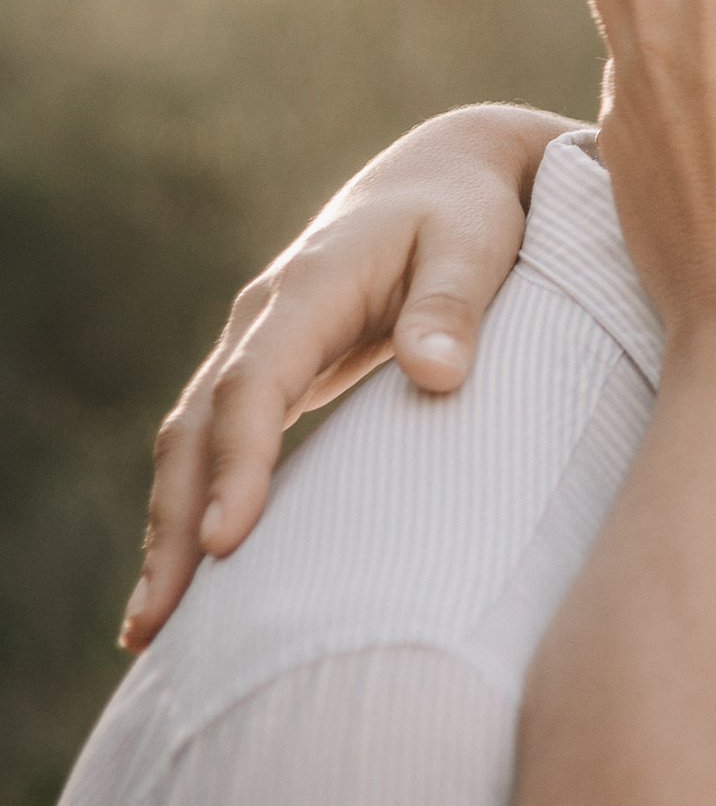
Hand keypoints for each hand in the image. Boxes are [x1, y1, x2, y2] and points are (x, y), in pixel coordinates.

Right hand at [125, 109, 558, 650]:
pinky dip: (195, 509)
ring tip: (151, 632)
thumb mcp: (475, 241)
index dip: (237, 464)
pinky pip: (217, 446)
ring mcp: (260, 347)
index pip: (254, 383)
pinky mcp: (274, 374)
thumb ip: (453, 304)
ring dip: (168, 530)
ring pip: (192, 443)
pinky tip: (191, 585)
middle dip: (173, 523)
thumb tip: (435, 374)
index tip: (225, 544)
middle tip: (159, 620)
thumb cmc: (471, 211)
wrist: (450, 172)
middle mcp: (264, 319)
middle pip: (198, 427)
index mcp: (309, 285)